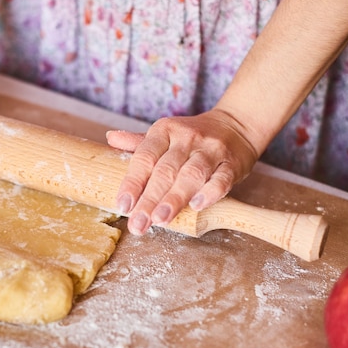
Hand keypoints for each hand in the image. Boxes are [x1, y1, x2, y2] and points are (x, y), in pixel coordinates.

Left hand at [106, 109, 258, 234]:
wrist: (236, 124)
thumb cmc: (191, 137)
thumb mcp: (164, 134)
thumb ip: (139, 142)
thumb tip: (110, 138)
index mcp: (165, 130)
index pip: (144, 157)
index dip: (132, 182)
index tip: (122, 205)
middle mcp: (187, 138)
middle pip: (165, 171)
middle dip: (149, 200)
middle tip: (137, 223)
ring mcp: (211, 150)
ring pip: (191, 175)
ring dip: (174, 199)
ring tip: (159, 220)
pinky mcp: (233, 164)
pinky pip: (221, 179)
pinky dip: (209, 193)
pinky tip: (196, 206)